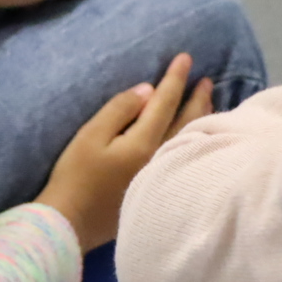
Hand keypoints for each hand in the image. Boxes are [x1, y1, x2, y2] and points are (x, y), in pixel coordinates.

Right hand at [36, 53, 214, 248]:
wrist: (71, 223)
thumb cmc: (76, 176)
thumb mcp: (91, 135)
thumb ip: (120, 110)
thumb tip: (148, 91)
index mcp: (143, 143)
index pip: (165, 103)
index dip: (175, 79)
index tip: (186, 57)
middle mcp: (160, 159)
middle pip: (185, 123)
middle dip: (197, 99)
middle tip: (207, 80)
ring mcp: (162, 177)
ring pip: (189, 142)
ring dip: (201, 120)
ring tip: (210, 103)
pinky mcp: (159, 190)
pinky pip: (186, 156)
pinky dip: (196, 141)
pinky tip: (198, 137)